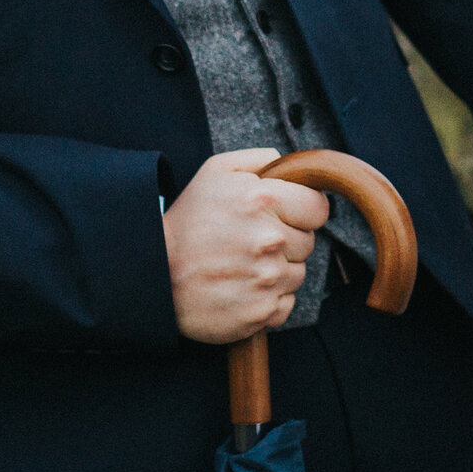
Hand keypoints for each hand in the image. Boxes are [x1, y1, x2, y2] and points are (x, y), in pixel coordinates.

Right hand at [163, 148, 329, 344]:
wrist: (155, 276)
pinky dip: (269, 299)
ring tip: (242, 266)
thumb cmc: (187, 222)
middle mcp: (269, 240)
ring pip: (297, 274)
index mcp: (263, 200)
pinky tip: (242, 289)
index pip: (318, 208)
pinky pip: (285, 303)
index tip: (285, 216)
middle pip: (308, 242)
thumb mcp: (216, 171)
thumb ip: (261, 160)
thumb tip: (292, 165)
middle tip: (251, 241)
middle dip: (287, 240)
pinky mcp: (261, 312)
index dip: (302, 211)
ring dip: (277, 271)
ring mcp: (267, 279)